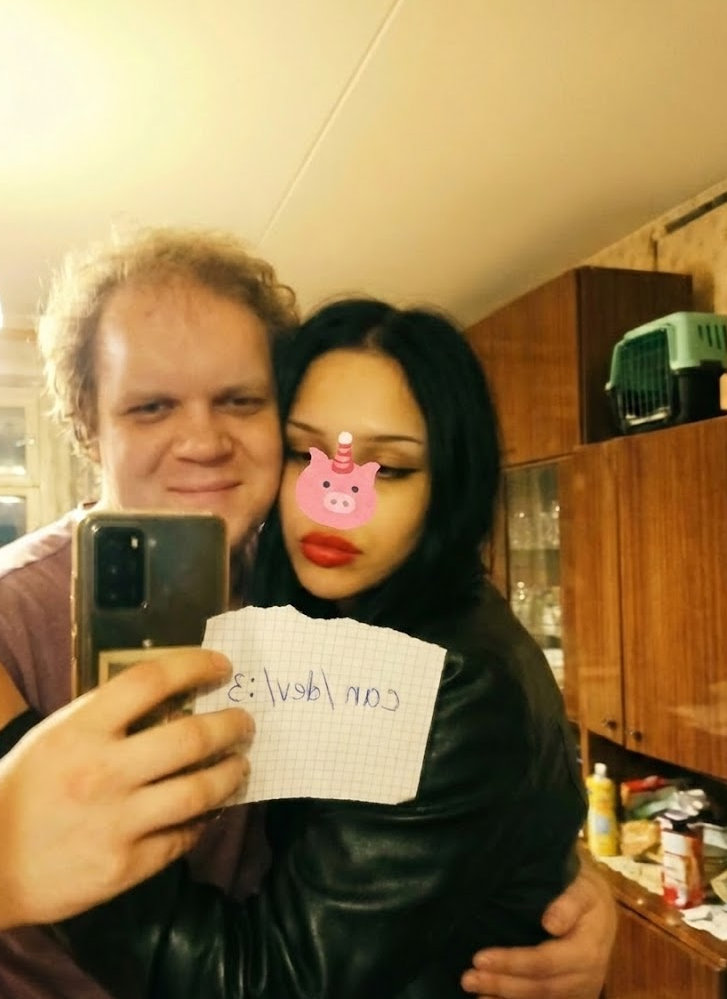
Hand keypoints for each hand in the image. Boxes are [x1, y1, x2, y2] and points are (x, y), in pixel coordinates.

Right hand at [0, 649, 251, 929]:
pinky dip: (205, 820)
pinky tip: (211, 809)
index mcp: (81, 730)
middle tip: (245, 723)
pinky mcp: (125, 866)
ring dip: (232, 774)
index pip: (150, 680)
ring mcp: (116, 822)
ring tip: (241, 766)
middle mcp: (103, 772)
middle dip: (231, 725)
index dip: (195, 665)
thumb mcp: (56, 737)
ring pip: (199, 790)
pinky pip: (184, 837)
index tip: (222, 666)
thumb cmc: (24, 790)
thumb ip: (108, 717)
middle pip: (190, 737)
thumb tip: (174, 699)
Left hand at [460, 862, 616, 997]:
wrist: (603, 911)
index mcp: (587, 950)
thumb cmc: (587, 893)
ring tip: (474, 991)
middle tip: (468, 978)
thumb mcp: (583, 888)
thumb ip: (569, 903)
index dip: (512, 963)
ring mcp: (580, 991)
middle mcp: (586, 977)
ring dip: (505, 998)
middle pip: (540, 987)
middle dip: (502, 984)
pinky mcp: (573, 996)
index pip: (544, 962)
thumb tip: (550, 923)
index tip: (480, 958)